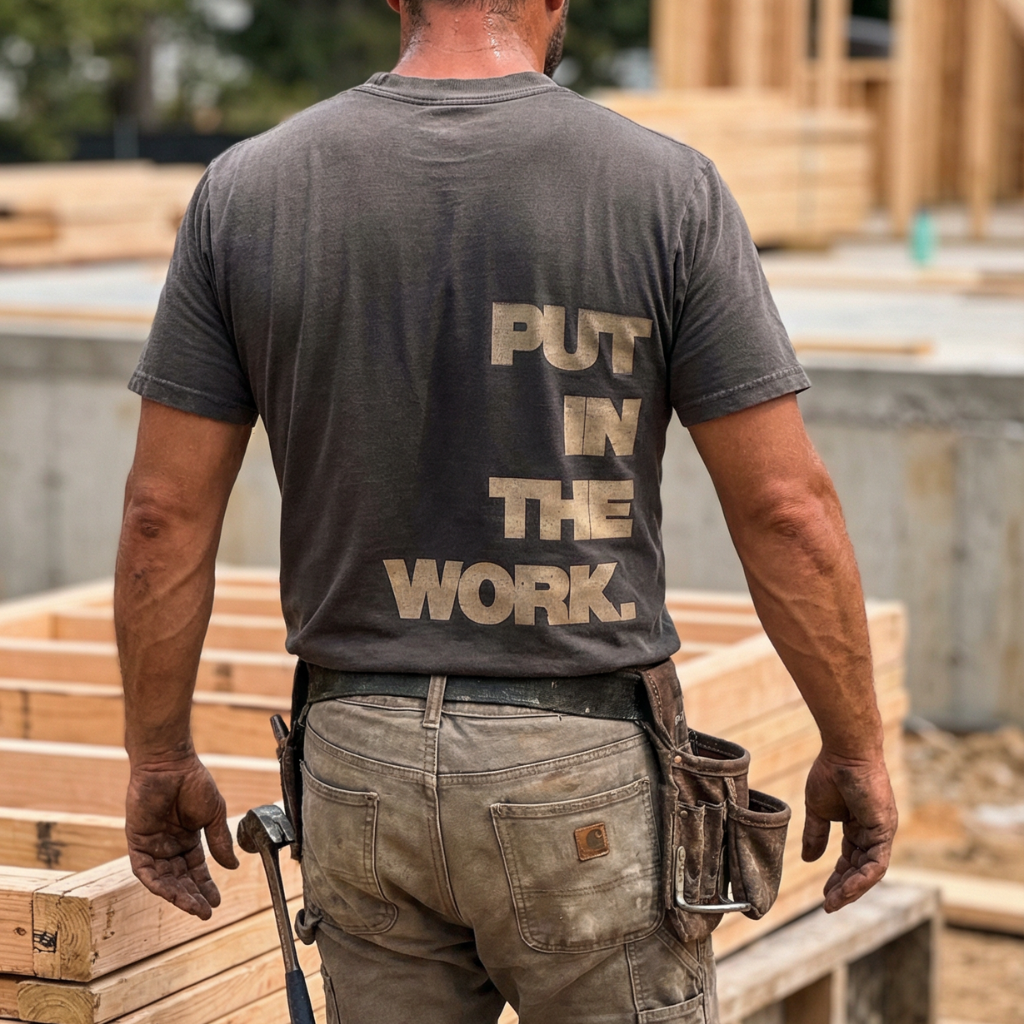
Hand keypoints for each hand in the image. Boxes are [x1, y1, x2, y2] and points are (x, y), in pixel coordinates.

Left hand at [125, 753, 238, 918]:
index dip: (206, 886)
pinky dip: (156, 883)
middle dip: (193, 896)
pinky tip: (171, 894)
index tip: (217, 901)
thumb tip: (232, 866)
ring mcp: (153, 845)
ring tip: (193, 907)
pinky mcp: (137, 842)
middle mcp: (169, 845)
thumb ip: (220, 840)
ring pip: (164, 879)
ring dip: (177, 894)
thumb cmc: (193, 782)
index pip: (196, 869)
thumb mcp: (213, 814)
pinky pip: (145, 870)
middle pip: (180, 878)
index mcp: (188, 838)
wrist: (170, 764)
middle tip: (205, 911)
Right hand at [801, 750, 897, 912]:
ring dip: (852, 889)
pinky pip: (876, 863)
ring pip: (870, 871)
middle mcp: (873, 832)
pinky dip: (862, 878)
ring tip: (834, 902)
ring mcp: (881, 832)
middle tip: (829, 905)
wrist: (844, 752)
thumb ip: (816, 834)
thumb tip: (809, 859)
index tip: (825, 894)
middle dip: (844, 888)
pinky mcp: (885, 830)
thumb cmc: (831, 773)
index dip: (838, 877)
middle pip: (860, 868)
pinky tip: (846, 889)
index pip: (850, 858)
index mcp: (858, 825)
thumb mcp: (818, 810)